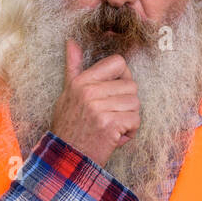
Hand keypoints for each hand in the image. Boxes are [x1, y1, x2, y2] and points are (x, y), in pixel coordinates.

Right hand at [48, 39, 140, 168]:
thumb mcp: (67, 94)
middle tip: (113, 116)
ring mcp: (99, 107)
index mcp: (81, 81)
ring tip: (113, 128)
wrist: (66, 159)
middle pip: (132, 86)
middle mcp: (89, 91)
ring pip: (135, 104)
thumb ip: (73, 68)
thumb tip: (71, 41)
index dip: (124, 77)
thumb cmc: (69, 127)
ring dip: (129, 119)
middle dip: (127, 104)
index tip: (117, 92)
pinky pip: (135, 120)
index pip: (118, 63)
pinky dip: (130, 132)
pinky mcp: (109, 124)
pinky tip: (115, 137)